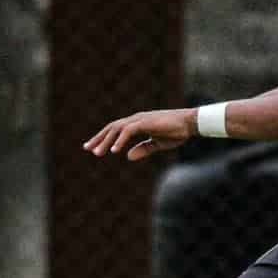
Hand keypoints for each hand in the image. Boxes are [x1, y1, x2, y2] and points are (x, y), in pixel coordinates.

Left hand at [83, 108, 197, 160]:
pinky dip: (120, 140)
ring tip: (97, 153)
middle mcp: (136, 119)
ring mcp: (140, 119)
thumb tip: (128, 157)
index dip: (104, 138)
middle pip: (112, 128)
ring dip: (106, 141)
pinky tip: (115, 150)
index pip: (116, 129)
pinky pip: (128, 131)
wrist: (190, 123)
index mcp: (138, 123)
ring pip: (117, 129)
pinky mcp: (145, 123)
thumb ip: (143, 149)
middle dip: (99, 138)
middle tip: (88, 149)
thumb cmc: (177, 132)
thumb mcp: (158, 144)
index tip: (93, 147)